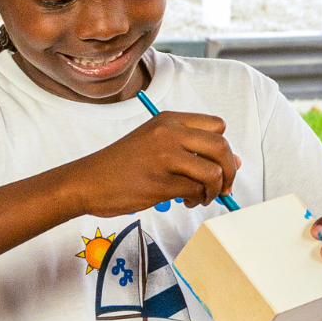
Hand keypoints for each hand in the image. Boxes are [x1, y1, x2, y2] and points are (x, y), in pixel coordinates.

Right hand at [69, 113, 238, 216]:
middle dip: (229, 171)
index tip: (222, 164)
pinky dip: (198, 199)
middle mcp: (170, 133)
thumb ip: (190, 146)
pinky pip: (195, 190)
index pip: (218, 125)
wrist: (87, 181)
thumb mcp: (155, 141)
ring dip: (215, 190)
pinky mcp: (160, 183)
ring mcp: (165, 157)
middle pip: (221, 147)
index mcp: (170, 119)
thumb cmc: (122, 164)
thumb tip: (233, 162)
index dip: (224, 147)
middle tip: (225, 186)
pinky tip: (187, 201)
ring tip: (202, 196)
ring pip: (212, 172)